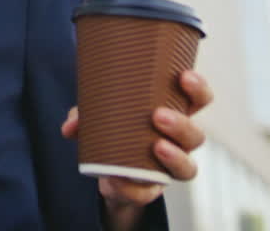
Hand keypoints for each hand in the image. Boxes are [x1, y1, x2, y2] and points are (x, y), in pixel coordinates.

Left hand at [61, 70, 214, 229]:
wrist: (109, 173)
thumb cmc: (113, 130)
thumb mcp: (97, 117)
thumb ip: (83, 116)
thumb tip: (71, 125)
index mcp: (173, 114)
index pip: (198, 100)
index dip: (197, 89)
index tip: (184, 76)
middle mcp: (179, 143)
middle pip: (195, 135)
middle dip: (181, 125)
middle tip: (158, 116)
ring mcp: (168, 169)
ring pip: (187, 167)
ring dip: (174, 156)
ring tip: (156, 147)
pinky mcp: (151, 191)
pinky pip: (147, 193)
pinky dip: (131, 187)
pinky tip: (116, 178)